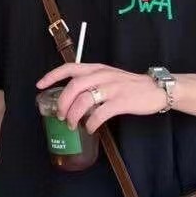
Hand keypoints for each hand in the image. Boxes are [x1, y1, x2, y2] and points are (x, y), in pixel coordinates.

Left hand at [36, 62, 165, 133]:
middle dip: (62, 102)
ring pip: (84, 100)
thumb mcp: (109, 76)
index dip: (52, 76)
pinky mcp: (121, 102)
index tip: (40, 85)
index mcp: (97, 68)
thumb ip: (92, 81)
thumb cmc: (129, 85)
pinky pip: (100, 114)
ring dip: (74, 115)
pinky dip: (91, 123)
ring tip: (73, 125)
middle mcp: (102, 75)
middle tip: (60, 115)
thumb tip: (71, 98)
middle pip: (74, 86)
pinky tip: (90, 128)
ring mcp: (112, 88)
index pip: (70, 67)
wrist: (155, 89)